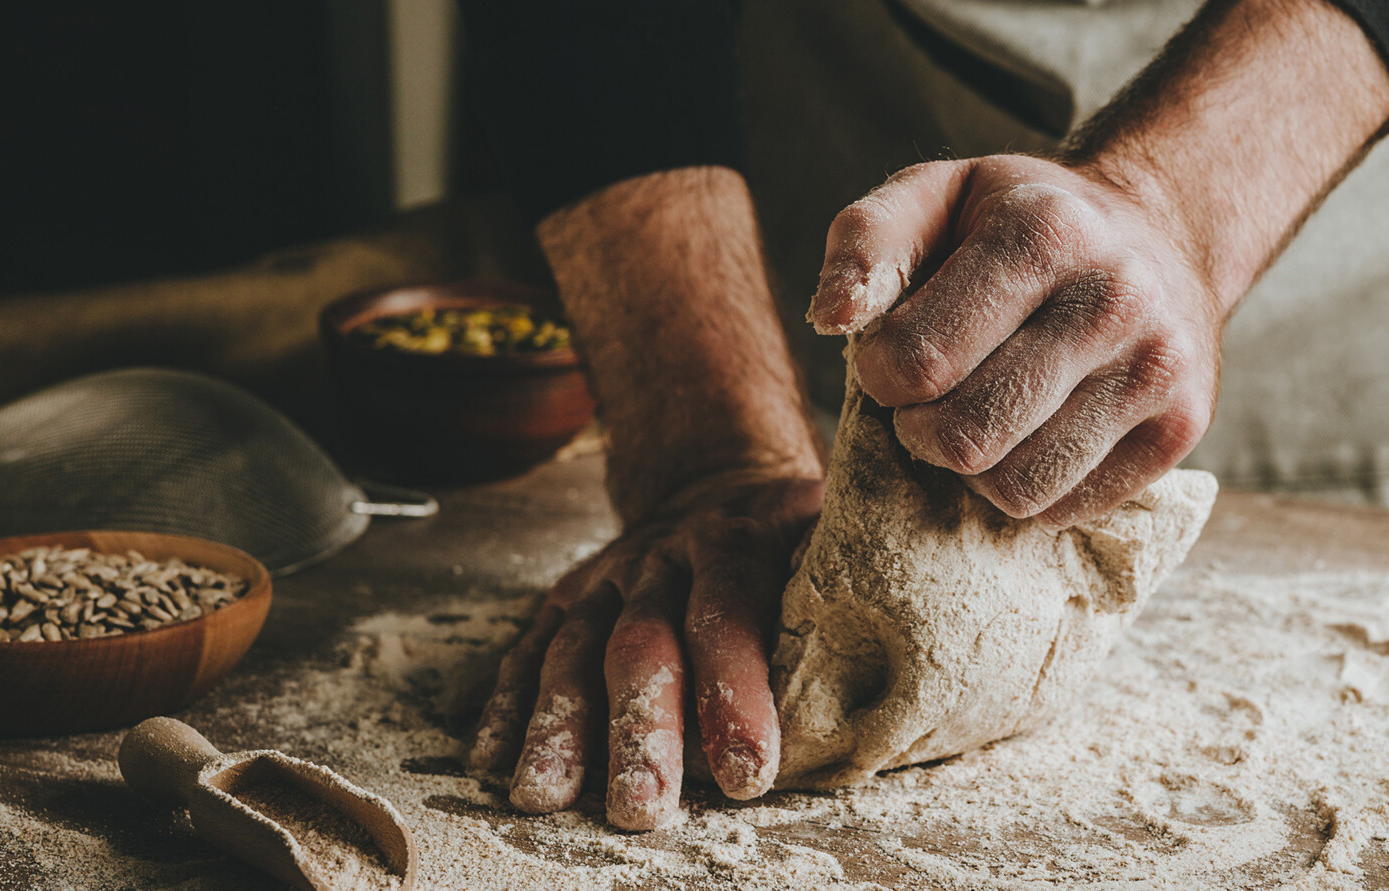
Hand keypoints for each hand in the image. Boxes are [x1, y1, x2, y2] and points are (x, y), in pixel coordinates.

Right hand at [468, 470, 821, 829]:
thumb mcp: (837, 535)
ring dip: (557, 728)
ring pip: (572, 652)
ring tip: (546, 797)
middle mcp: (662, 558)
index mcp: (738, 543)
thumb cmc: (797, 538)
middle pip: (641, 644)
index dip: (736, 693)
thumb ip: (856, 596)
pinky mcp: (566, 601)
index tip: (747, 771)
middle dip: (640, 730)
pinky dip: (506, 705)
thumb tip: (898, 681)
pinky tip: (490, 759)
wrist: (720, 479)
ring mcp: (607, 579)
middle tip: (641, 809)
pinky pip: (528, 652)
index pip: (731, 616)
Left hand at [809, 154, 1225, 526]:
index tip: (892, 359)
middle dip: (920, 431)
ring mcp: (1158, 368)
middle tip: (927, 400)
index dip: (880, 375)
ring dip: (972, 468)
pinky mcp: (1182, 427)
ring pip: (1016, 487)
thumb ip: (867, 242)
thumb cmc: (1022, 222)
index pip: (920, 359)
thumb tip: (831, 318)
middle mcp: (1115, 297)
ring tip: (980, 413)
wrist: (1162, 233)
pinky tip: (1033, 433)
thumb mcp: (936, 194)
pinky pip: (1065, 508)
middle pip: (966, 437)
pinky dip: (1028, 486)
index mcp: (1044, 231)